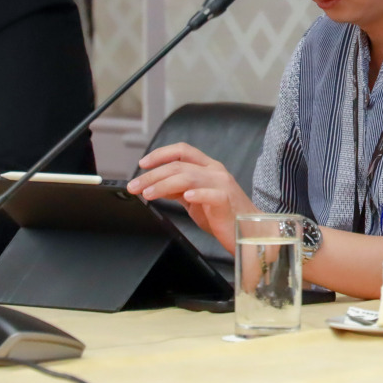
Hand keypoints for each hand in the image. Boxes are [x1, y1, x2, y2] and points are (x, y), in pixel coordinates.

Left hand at [127, 143, 251, 253]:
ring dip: (164, 184)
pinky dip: (197, 194)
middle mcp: (215, 172)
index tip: (142, 164)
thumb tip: (154, 185)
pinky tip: (186, 196)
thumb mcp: (195, 199)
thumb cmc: (223, 216)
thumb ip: (178, 189)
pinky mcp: (226, 201)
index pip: (182, 150)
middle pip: (179, 165)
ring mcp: (222, 185)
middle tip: (134, 186)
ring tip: (147, 193)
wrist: (249, 232)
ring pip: (188, 177)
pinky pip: (211, 194)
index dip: (160, 154)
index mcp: (208, 167)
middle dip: (152, 175)